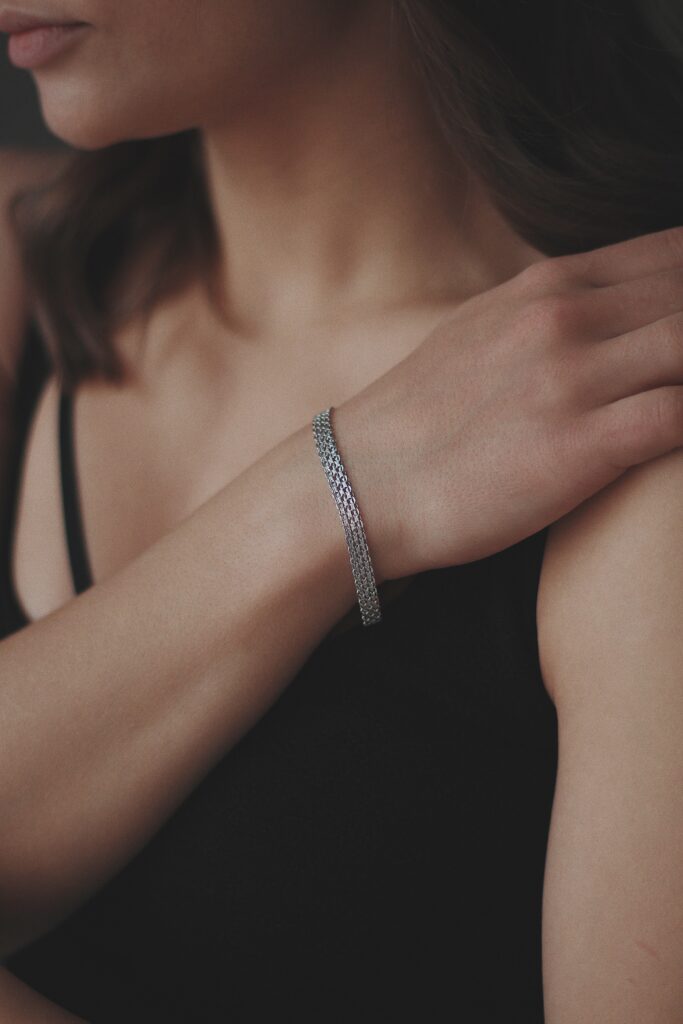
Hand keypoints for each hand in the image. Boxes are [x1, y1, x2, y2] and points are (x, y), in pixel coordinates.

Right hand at [334, 225, 682, 580]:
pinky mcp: (579, 445)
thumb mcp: (480, 335)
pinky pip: (679, 416)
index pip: (672, 255)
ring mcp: (571, 378)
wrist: (361, 484)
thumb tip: (598, 309)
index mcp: (545, 286)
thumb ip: (546, 313)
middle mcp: (564, 318)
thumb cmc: (420, 420)